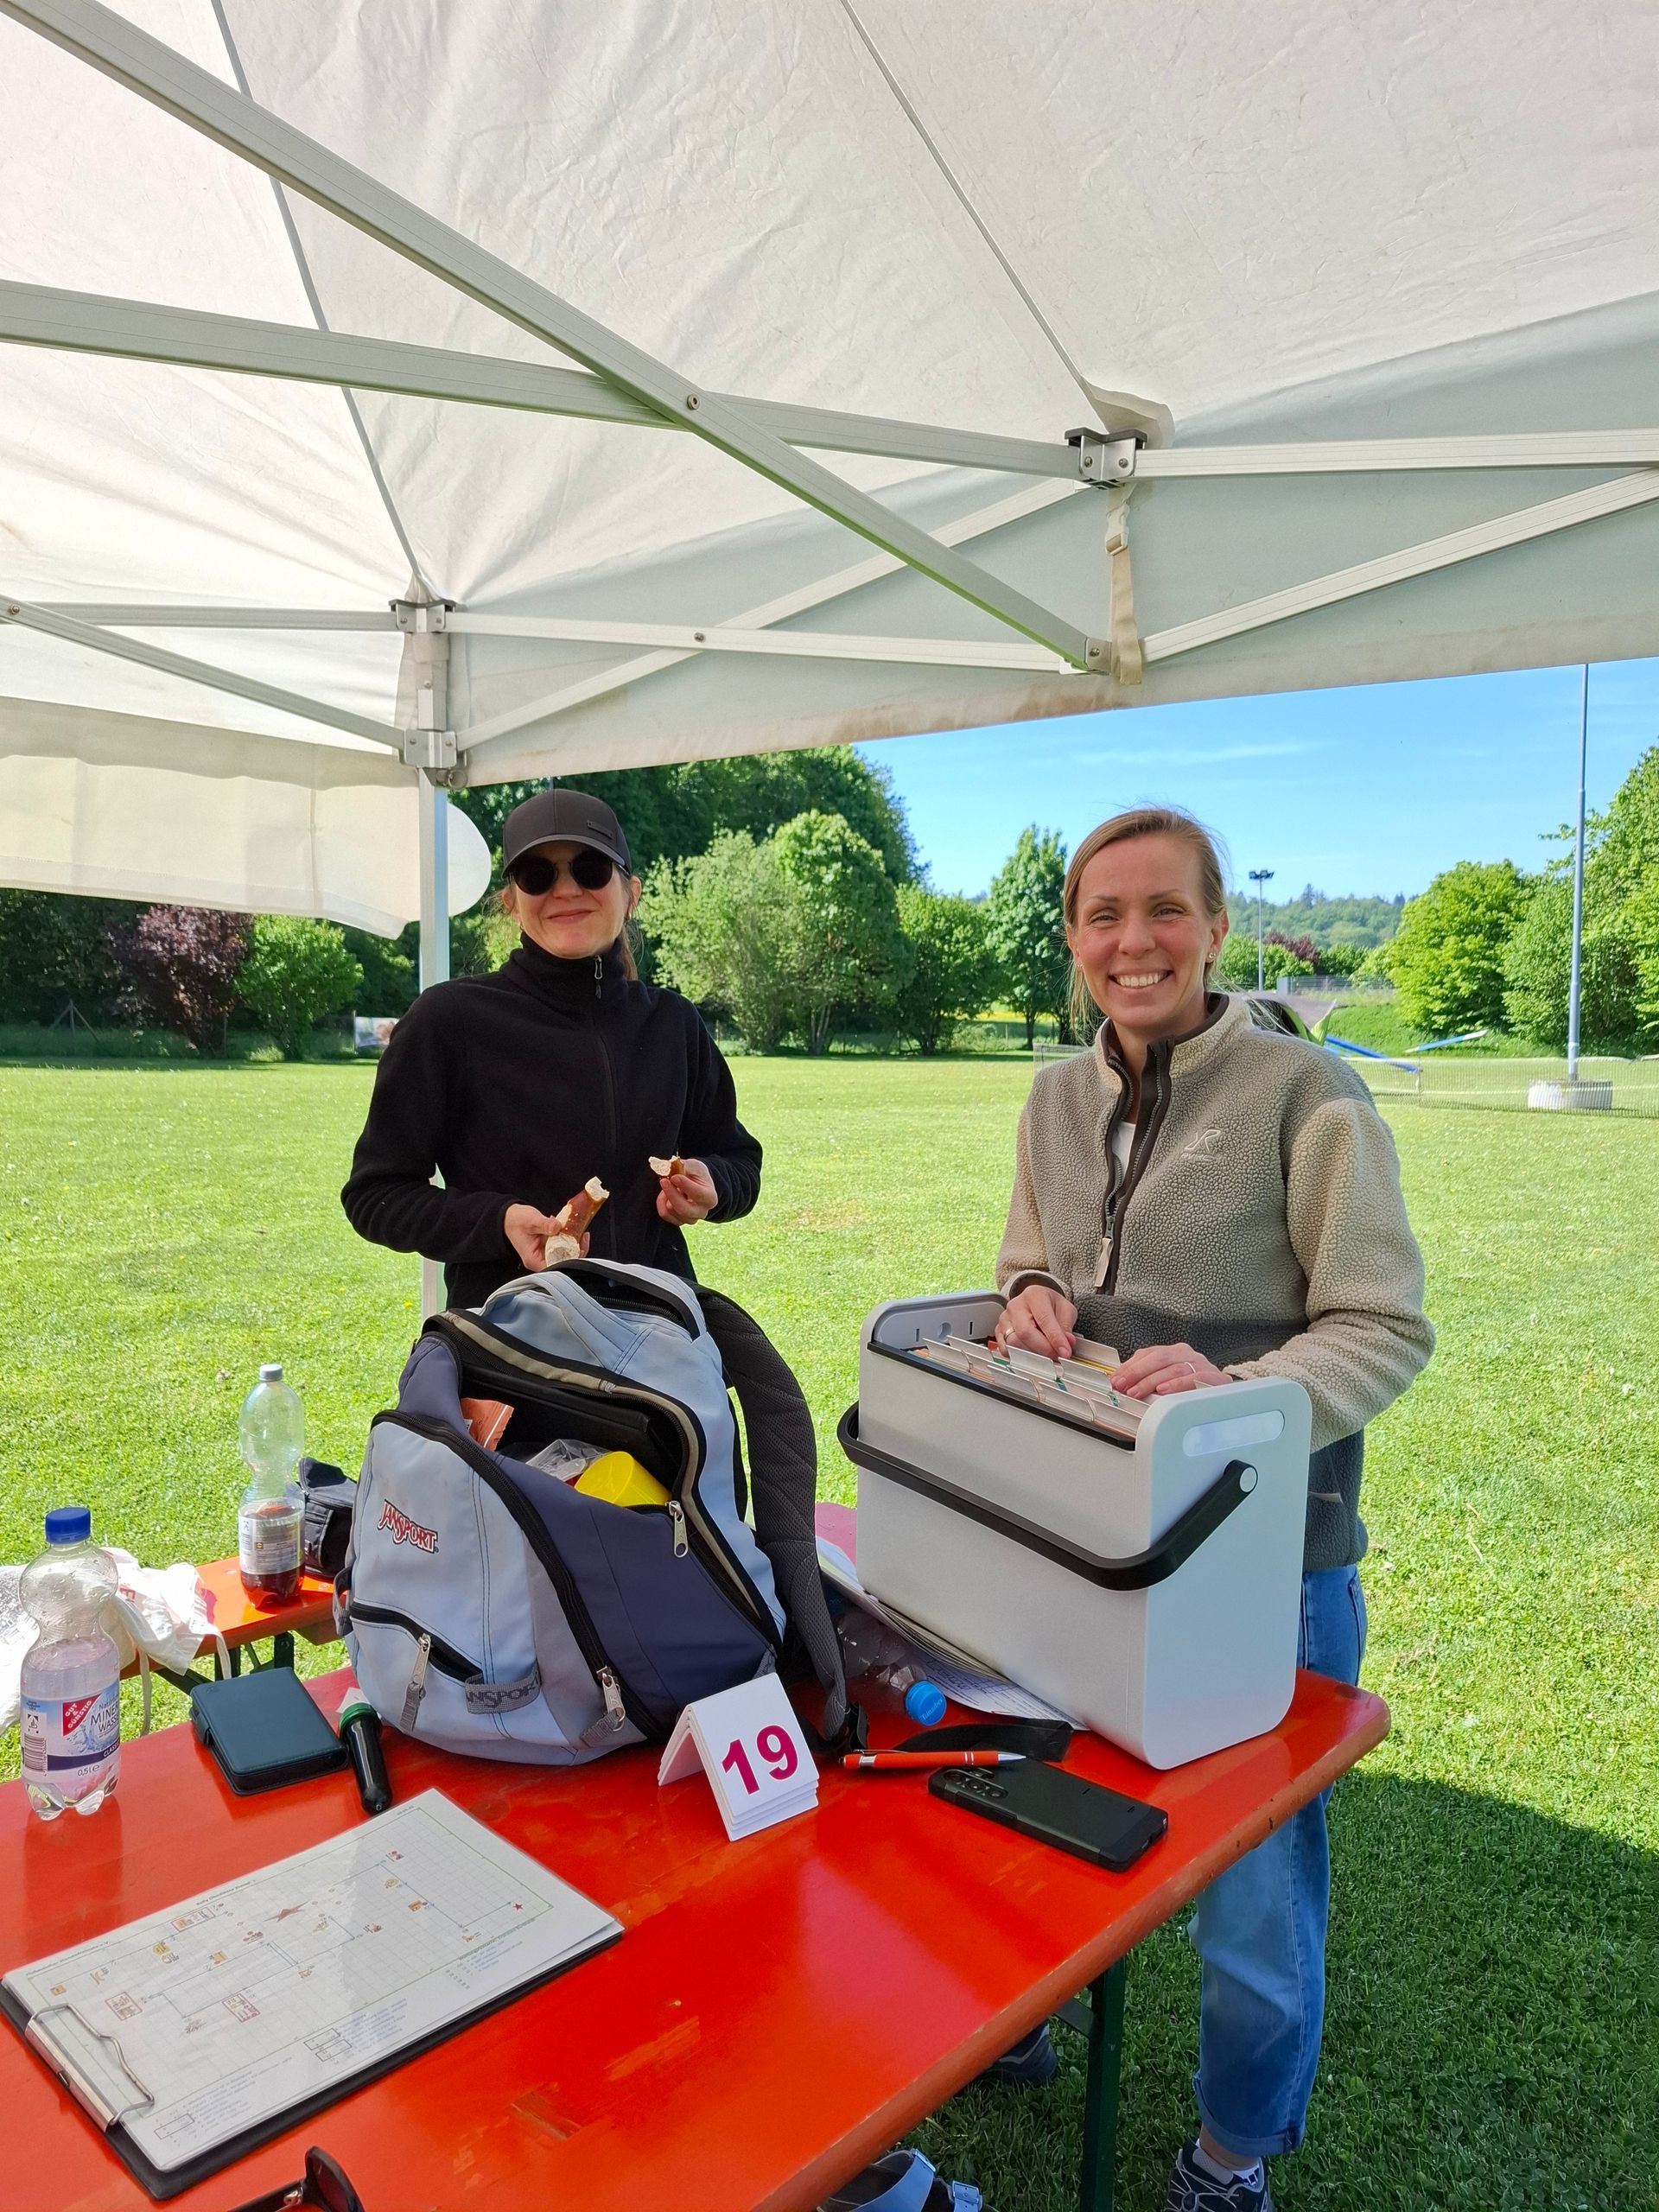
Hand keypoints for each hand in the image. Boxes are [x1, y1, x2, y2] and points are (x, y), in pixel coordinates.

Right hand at [503, 1202, 588, 1271]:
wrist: (510, 1217)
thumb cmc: (516, 1221)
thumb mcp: (531, 1220)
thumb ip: (545, 1224)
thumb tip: (558, 1227)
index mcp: (534, 1260)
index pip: (556, 1266)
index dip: (570, 1259)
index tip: (579, 1245)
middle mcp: (540, 1260)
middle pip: (564, 1262)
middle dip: (576, 1249)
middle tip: (583, 1235)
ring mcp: (546, 1253)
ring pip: (565, 1254)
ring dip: (574, 1243)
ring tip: (580, 1231)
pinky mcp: (550, 1246)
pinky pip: (563, 1246)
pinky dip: (569, 1238)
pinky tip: (573, 1229)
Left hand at [655, 1157, 717, 1225]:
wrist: (697, 1184)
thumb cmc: (697, 1175)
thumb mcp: (694, 1166)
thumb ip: (683, 1165)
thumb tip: (668, 1167)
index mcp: (710, 1197)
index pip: (698, 1194)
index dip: (684, 1185)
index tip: (674, 1176)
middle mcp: (702, 1211)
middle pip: (683, 1208)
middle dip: (671, 1193)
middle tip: (664, 1180)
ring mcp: (690, 1219)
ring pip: (671, 1210)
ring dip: (666, 1195)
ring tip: (669, 1185)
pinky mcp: (679, 1221)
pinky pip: (664, 1214)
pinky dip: (661, 1202)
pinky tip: (665, 1194)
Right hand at [995, 1285, 1078, 1358]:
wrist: (1038, 1302)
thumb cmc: (1051, 1305)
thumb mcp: (1066, 1310)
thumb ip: (1066, 1326)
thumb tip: (1067, 1343)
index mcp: (1034, 1295)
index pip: (1043, 1319)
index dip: (1055, 1338)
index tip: (1065, 1352)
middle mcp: (1015, 1305)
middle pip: (1024, 1332)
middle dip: (1043, 1349)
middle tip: (1057, 1357)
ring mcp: (1005, 1319)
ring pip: (1013, 1343)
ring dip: (1032, 1354)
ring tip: (1046, 1356)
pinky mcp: (998, 1332)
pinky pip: (1005, 1349)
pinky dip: (1019, 1357)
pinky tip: (1032, 1355)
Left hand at [1110, 1342, 1231, 1398]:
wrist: (1225, 1398)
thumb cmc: (1191, 1390)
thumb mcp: (1165, 1381)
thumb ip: (1146, 1378)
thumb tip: (1121, 1381)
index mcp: (1174, 1352)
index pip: (1148, 1354)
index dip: (1130, 1366)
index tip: (1116, 1380)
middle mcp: (1188, 1354)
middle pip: (1159, 1358)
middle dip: (1138, 1373)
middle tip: (1124, 1387)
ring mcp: (1202, 1364)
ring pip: (1174, 1367)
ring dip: (1153, 1381)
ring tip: (1139, 1391)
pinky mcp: (1216, 1377)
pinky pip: (1194, 1378)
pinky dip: (1178, 1384)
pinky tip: (1165, 1391)